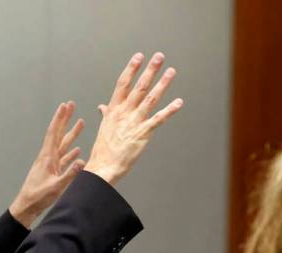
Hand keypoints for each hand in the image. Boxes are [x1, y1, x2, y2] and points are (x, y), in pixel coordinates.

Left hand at [9, 101, 85, 225]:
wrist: (27, 206)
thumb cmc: (38, 197)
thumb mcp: (56, 187)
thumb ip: (70, 175)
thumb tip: (82, 161)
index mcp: (47, 157)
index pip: (54, 133)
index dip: (60, 119)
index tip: (65, 106)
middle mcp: (48, 157)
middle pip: (58, 134)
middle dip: (65, 119)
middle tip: (71, 105)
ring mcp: (50, 164)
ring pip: (63, 145)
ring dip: (71, 134)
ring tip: (80, 123)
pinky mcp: (52, 172)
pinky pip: (63, 159)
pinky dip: (70, 153)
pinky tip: (77, 151)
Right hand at [85, 52, 182, 185]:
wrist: (104, 167)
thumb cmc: (104, 149)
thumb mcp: (104, 127)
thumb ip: (106, 113)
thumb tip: (102, 106)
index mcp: (114, 110)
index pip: (123, 84)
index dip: (131, 69)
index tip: (139, 56)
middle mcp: (124, 113)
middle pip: (139, 87)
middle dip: (150, 71)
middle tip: (159, 56)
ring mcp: (134, 122)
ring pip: (150, 99)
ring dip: (162, 84)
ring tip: (171, 71)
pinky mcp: (143, 134)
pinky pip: (158, 119)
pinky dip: (169, 110)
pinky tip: (179, 102)